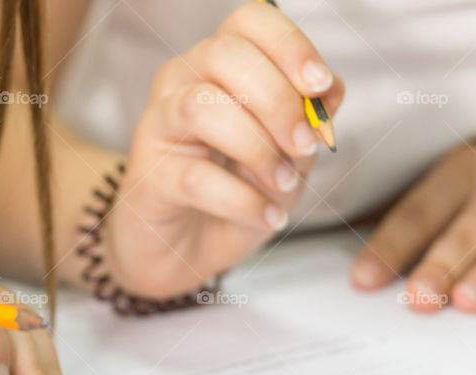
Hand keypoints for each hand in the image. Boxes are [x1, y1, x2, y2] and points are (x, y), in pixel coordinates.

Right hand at [105, 2, 343, 297]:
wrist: (184, 251)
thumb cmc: (234, 193)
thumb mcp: (286, 154)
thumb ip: (307, 119)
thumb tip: (330, 91)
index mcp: (217, 66)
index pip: (248, 20)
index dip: (289, 44)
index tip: (320, 85)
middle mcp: (180, 83)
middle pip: (224, 54)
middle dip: (277, 99)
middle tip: (305, 146)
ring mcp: (157, 127)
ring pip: (201, 107)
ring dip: (257, 148)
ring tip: (283, 183)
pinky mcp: (146, 176)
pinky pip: (194, 177)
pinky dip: (241, 200)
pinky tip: (266, 216)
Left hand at [351, 142, 475, 312]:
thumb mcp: (452, 183)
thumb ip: (416, 221)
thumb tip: (362, 271)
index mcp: (459, 171)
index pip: (417, 213)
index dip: (390, 247)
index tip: (363, 280)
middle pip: (465, 230)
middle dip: (441, 264)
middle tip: (418, 298)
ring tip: (465, 303)